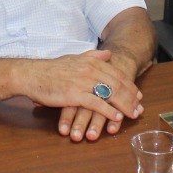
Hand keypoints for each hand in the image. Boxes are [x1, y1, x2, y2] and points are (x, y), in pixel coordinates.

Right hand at [19, 49, 142, 142]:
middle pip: (118, 84)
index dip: (130, 85)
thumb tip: (108, 53)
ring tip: (133, 114)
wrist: (32, 75)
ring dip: (124, 105)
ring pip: (110, 94)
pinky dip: (109, 111)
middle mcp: (90, 70)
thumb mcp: (74, 58)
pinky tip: (117, 118)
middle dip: (131, 97)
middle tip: (140, 108)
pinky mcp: (75, 94)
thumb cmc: (51, 69)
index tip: (138, 95)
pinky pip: (97, 104)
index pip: (117, 74)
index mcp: (91, 61)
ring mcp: (83, 82)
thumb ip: (92, 55)